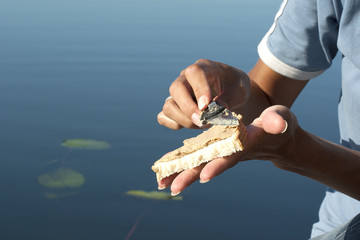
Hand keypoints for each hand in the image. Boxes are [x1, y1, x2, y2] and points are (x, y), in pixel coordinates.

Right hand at [157, 59, 249, 129]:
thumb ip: (229, 99)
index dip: (198, 89)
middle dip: (188, 109)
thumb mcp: (240, 90)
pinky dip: (175, 124)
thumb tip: (216, 110)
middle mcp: (186, 78)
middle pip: (176, 89)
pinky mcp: (174, 107)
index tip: (207, 107)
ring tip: (204, 124)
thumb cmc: (235, 87)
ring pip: (168, 106)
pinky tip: (192, 125)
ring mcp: (178, 93)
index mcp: (204, 68)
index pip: (194, 73)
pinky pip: (163, 117)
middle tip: (204, 122)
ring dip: (184, 120)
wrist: (231, 91)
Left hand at [157, 105, 298, 194]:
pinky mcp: (217, 148)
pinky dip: (183, 163)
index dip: (219, 165)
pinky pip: (198, 157)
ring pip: (200, 163)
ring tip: (162, 183)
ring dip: (181, 173)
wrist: (277, 138)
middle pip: (209, 165)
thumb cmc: (280, 125)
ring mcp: (223, 152)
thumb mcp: (282, 119)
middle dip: (190, 176)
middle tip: (172, 188)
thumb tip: (277, 123)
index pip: (231, 156)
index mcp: (245, 144)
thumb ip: (277, 121)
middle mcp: (231, 152)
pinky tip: (168, 169)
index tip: (204, 175)